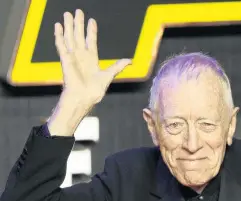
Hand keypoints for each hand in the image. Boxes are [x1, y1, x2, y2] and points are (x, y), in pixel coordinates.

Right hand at [48, 9, 130, 134]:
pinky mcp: (65, 59)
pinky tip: (58, 26)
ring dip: (68, 25)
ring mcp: (73, 57)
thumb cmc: (95, 91)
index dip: (91, 31)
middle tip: (77, 11)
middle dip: (78, 23)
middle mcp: (81, 56)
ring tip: (67, 13)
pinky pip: (61, 45)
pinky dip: (59, 35)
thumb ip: (118, 66)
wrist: (83, 98)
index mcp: (92, 59)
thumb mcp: (109, 75)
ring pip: (70, 37)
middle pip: (79, 36)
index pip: (91, 41)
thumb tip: (130, 61)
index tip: (91, 20)